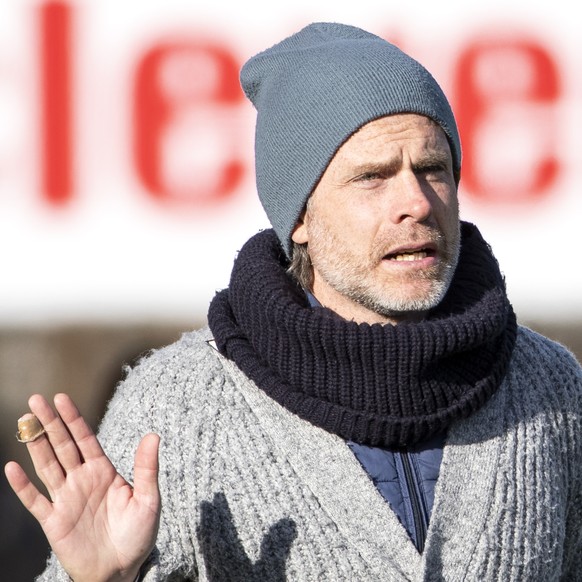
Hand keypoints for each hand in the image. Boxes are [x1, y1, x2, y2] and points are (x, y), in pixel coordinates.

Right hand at [4, 393, 159, 581]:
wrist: (121, 570)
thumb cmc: (138, 534)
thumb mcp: (148, 499)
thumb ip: (147, 468)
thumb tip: (154, 434)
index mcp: (103, 471)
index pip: (85, 438)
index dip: (73, 418)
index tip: (61, 397)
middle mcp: (81, 480)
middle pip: (62, 446)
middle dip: (50, 422)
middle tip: (36, 399)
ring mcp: (66, 499)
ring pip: (47, 466)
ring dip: (35, 445)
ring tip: (24, 422)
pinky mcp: (54, 522)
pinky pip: (35, 501)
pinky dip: (23, 486)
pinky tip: (11, 467)